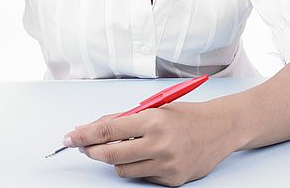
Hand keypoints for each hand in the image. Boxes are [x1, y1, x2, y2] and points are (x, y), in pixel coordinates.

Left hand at [65, 101, 236, 186]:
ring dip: (115, 160)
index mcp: (153, 120)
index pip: (108, 130)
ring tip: (125, 148)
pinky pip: (142, 177)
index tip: (69, 137)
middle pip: (110, 154)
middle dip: (91, 151)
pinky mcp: (172, 180)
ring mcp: (166, 164)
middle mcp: (159, 143)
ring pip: (123, 170)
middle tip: (83, 146)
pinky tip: (147, 156)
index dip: (84, 135)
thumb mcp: (155, 108)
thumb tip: (92, 128)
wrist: (220, 129)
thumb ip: (124, 119)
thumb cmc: (185, 115)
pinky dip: (138, 167)